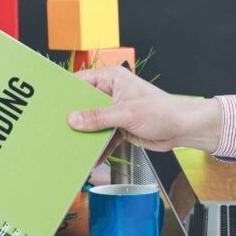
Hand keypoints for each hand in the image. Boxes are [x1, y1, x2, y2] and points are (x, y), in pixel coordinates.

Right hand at [67, 67, 222, 152]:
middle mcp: (110, 92)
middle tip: (59, 128)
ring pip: (91, 122)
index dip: (66, 93)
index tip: (52, 105)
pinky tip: (91, 157)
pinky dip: (98, 147)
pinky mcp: (118, 126)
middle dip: (74, 119)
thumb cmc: (164, 111)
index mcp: (111, 78)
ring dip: (85, 135)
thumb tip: (74, 119)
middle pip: (83, 105)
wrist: (183, 129)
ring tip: (72, 145)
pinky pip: (102, 136)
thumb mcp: (127, 113)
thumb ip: (99, 117)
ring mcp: (114, 110)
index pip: (81, 82)